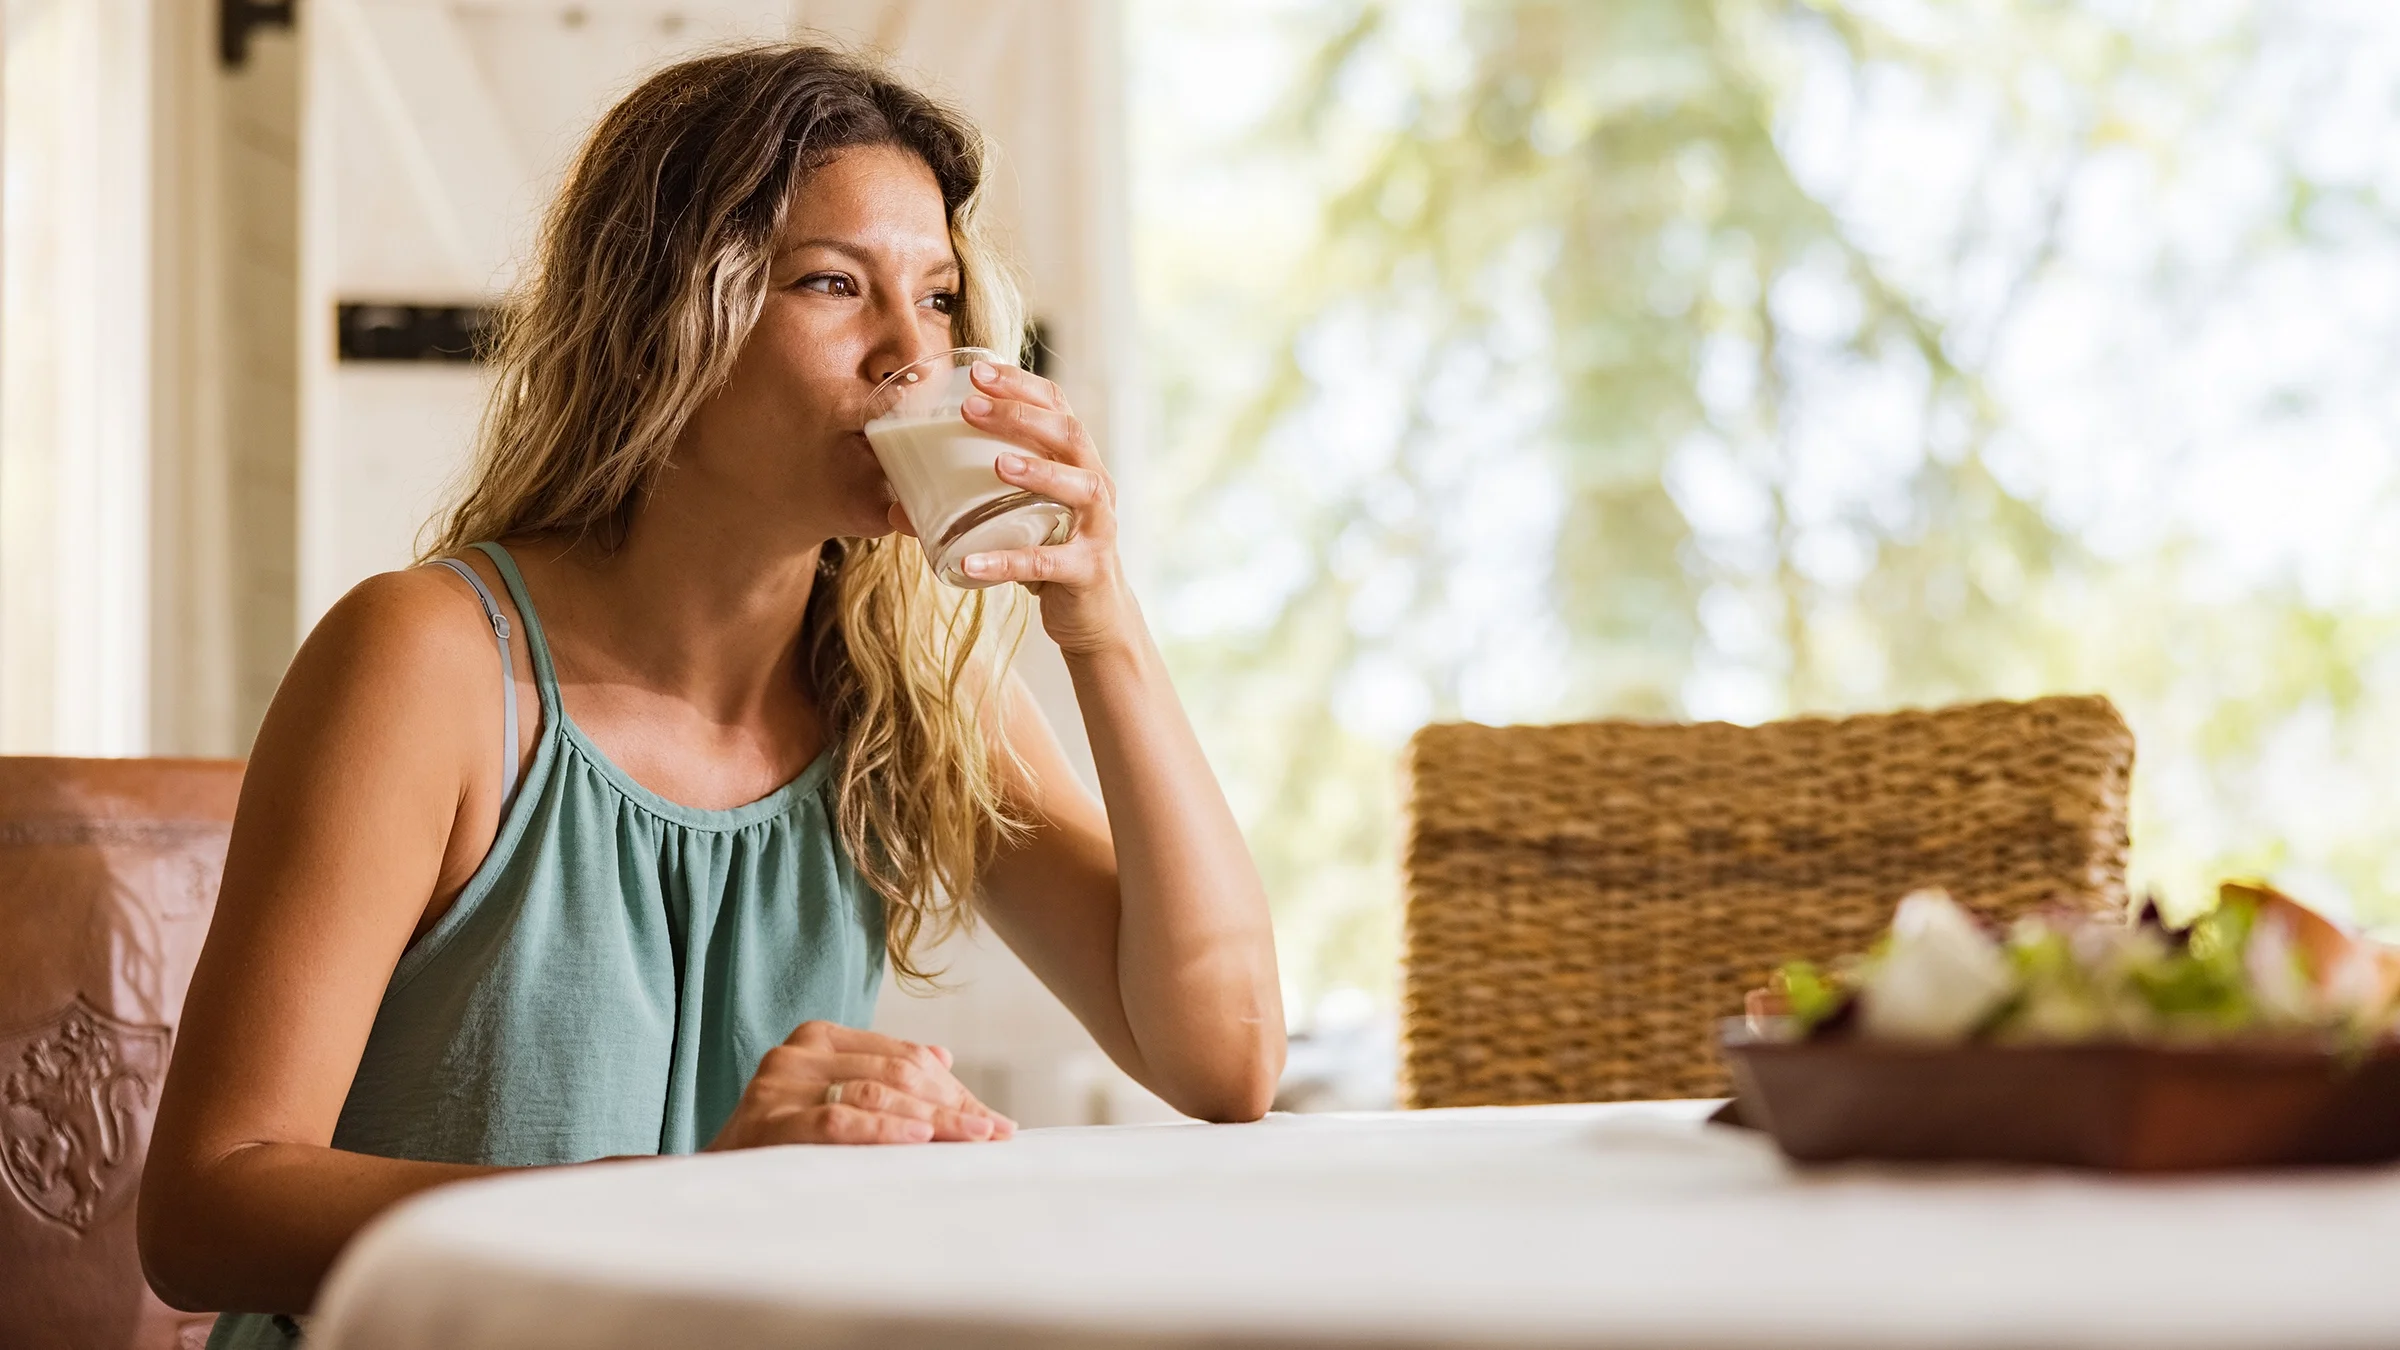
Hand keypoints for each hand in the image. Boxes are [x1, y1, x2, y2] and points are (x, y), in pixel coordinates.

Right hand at [705, 1021, 1015, 1147]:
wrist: (709, 1189)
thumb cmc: (780, 1148)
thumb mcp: (830, 1101)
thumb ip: (879, 1076)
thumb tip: (943, 1057)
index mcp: (818, 1040)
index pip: (904, 1058)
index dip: (955, 1091)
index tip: (994, 1121)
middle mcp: (797, 1053)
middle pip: (897, 1074)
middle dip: (954, 1107)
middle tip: (995, 1135)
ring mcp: (780, 1085)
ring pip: (876, 1092)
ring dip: (934, 1118)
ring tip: (973, 1138)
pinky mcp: (768, 1121)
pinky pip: (838, 1121)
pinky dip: (883, 1128)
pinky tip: (919, 1137)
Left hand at [886, 360, 1135, 655]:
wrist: (1093, 616)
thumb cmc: (1049, 552)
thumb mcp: (1011, 521)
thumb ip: (964, 508)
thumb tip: (894, 508)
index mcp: (1075, 462)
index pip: (1057, 406)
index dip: (1021, 384)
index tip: (978, 371)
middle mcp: (1095, 485)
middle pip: (1070, 435)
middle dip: (1021, 415)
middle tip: (971, 408)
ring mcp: (1098, 528)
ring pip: (1081, 488)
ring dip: (1039, 471)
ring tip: (998, 464)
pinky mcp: (1088, 571)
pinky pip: (1047, 562)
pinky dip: (1008, 561)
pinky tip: (970, 562)